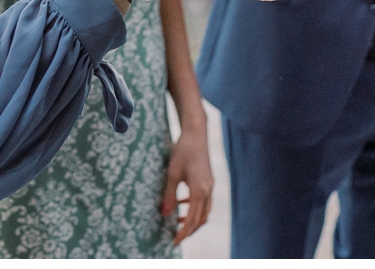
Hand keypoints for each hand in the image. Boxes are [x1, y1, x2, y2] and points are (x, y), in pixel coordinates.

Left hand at [162, 125, 213, 244]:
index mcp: (200, 191)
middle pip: (201, 219)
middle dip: (189, 230)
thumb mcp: (172, 173)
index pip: (192, 220)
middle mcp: (208, 190)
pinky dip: (194, 207)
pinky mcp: (208, 180)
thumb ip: (169, 195)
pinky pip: (204, 200)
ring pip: (204, 211)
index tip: (174, 241)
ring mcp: (210, 185)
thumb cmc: (183, 150)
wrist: (196, 133)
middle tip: (176, 236)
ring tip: (177, 222)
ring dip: (192, 219)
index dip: (183, 232)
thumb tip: (164, 214)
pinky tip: (182, 202)